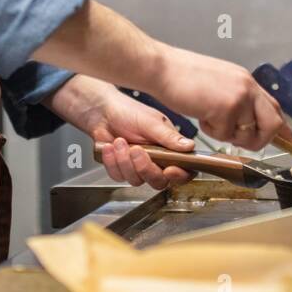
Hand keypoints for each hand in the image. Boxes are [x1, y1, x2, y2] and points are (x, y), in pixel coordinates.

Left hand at [47, 75, 196, 188]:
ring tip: (119, 141)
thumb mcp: (150, 122)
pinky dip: (112, 162)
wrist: (102, 111)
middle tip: (136, 150)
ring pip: (137, 180)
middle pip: (158, 181)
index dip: (179, 175)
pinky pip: (119, 176)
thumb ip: (168, 137)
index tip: (169, 170)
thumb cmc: (128, 111)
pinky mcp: (121, 169)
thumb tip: (190, 146)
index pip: (183, 169)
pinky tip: (109, 147)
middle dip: (145, 168)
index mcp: (169, 148)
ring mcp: (138, 166)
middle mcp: (156, 160)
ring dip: (125, 161)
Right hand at [145, 45, 284, 150]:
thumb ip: (237, 99)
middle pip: (273, 124)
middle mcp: (248, 87)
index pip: (274, 107)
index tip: (290, 141)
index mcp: (246, 81)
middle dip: (259, 140)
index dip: (283, 128)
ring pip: (247, 134)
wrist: (161, 68)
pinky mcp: (226, 107)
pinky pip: (224, 134)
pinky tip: (199, 113)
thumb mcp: (219, 83)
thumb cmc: (182, 76)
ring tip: (208, 117)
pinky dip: (210, 131)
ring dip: (227, 135)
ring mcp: (239, 97)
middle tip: (238, 140)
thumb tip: (248, 120)